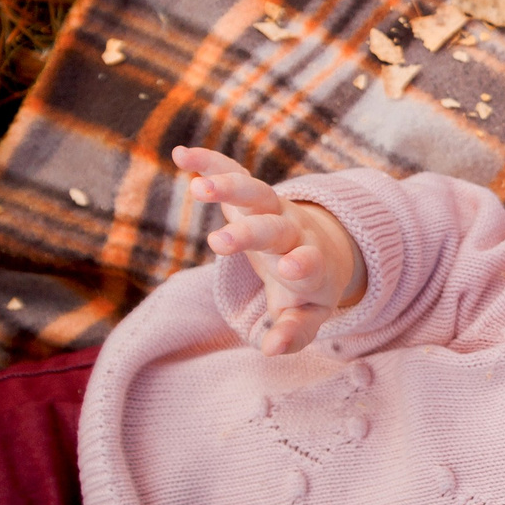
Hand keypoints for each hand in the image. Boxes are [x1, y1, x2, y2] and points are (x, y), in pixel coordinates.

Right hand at [174, 145, 366, 354]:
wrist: (323, 248)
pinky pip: (233, 172)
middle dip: (250, 233)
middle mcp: (293, 233)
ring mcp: (274, 210)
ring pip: (257, 193)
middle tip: (220, 243)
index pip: (310, 263)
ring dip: (230, 187)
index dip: (303, 264)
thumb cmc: (309, 290)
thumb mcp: (308, 315)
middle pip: (275, 228)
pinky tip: (181, 155)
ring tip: (199, 188)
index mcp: (310, 266)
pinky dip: (210, 162)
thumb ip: (293, 332)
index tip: (291, 267)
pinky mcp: (253, 194)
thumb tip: (271, 349)